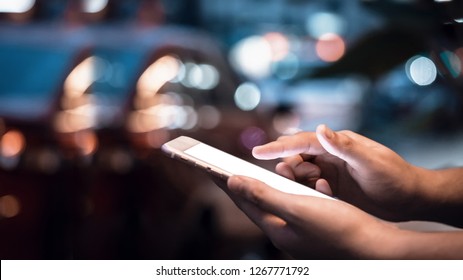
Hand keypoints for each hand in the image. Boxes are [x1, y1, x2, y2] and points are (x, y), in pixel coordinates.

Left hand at [225, 175, 462, 258]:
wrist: (377, 245)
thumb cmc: (339, 227)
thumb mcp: (297, 208)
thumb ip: (263, 195)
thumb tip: (232, 181)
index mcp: (277, 230)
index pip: (244, 203)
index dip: (227, 183)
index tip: (210, 168)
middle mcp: (285, 233)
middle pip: (256, 204)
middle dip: (241, 185)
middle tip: (224, 168)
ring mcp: (300, 232)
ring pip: (274, 204)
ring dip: (262, 187)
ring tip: (249, 173)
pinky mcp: (314, 227)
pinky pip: (293, 205)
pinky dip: (287, 191)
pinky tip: (288, 182)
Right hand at [253, 124, 421, 220]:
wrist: (410, 198)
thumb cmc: (394, 176)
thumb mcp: (370, 161)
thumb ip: (344, 146)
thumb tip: (321, 128)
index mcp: (337, 144)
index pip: (302, 142)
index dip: (279, 146)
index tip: (258, 151)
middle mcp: (330, 155)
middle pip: (297, 157)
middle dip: (289, 165)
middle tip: (293, 176)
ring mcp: (331, 171)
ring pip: (301, 173)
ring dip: (300, 180)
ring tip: (318, 186)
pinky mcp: (332, 187)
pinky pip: (310, 187)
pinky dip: (310, 191)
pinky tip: (325, 195)